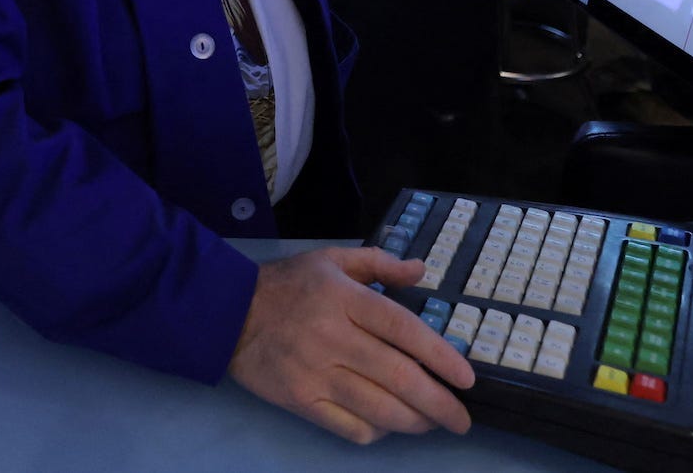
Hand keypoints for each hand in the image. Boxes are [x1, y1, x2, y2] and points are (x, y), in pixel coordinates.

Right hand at [227, 247, 474, 444]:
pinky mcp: (300, 400)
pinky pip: (350, 427)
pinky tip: (387, 425)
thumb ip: (378, 262)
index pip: (403, 329)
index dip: (440, 355)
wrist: (226, 312)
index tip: (467, 378)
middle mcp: (334, 337)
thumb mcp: (329, 259)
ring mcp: (316, 373)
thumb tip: (422, 269)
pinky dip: (377, 432)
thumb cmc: (286, 284)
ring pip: (380, 409)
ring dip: (416, 422)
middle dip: (440, 404)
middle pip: (399, 377)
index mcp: (344, 298)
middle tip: (462, 419)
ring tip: (433, 424)